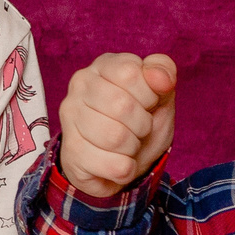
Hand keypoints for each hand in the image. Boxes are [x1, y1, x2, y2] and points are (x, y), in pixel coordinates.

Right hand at [57, 53, 176, 196]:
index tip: (146, 103)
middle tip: (137, 128)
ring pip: (115, 137)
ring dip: (133, 147)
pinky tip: (117, 161)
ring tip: (127, 144)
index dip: (148, 94)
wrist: (119, 162)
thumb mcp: (160, 95)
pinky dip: (126, 168)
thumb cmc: (138, 122)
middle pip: (121, 106)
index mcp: (103, 66)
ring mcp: (70, 117)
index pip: (129, 72)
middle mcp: (79, 86)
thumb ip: (164, 74)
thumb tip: (161, 78)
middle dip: (142, 124)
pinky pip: (113, 165)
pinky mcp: (71, 151)